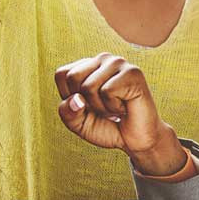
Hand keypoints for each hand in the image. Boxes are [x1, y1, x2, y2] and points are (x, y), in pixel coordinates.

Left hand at [54, 54, 182, 174]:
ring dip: (100, 107)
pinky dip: (113, 107)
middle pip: (73, 77)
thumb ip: (67, 112)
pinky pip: (107, 91)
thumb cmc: (108, 127)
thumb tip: (76, 99)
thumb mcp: (78, 123)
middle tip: (103, 108)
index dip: (69, 97)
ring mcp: (119, 64)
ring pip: (89, 86)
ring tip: (115, 108)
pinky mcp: (133, 73)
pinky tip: (125, 107)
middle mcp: (104, 59)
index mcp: (89, 65)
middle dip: (85, 102)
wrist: (136, 140)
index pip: (62, 74)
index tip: (88, 106)